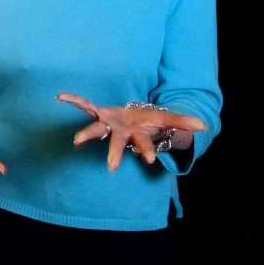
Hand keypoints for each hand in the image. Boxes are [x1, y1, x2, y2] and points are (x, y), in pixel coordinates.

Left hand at [57, 92, 205, 170]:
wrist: (135, 119)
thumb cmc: (151, 122)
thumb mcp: (167, 119)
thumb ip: (183, 122)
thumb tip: (203, 126)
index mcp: (139, 135)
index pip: (145, 145)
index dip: (147, 151)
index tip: (149, 160)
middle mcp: (122, 133)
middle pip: (118, 144)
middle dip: (114, 154)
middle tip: (111, 167)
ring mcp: (109, 124)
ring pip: (96, 130)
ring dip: (87, 135)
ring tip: (75, 141)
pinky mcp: (100, 113)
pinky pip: (85, 105)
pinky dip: (75, 100)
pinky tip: (60, 97)